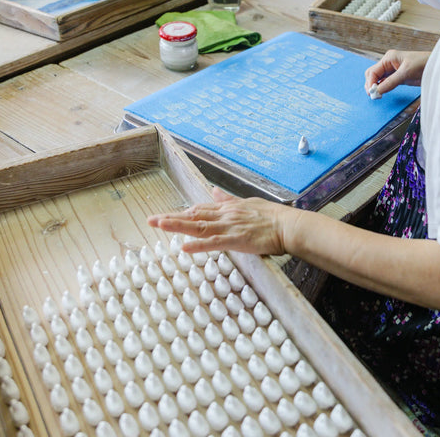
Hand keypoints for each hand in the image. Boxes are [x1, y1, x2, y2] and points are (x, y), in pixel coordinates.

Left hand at [147, 187, 295, 254]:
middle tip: (151, 220)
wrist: (288, 225)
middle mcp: (225, 216)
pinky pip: (215, 243)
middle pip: (194, 216)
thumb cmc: (272, 217)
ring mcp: (230, 227)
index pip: (199, 210)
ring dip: (179, 226)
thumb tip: (214, 190)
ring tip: (160, 225)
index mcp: (228, 209)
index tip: (163, 215)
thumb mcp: (247, 203)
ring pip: (199, 227)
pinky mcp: (237, 240)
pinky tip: (185, 247)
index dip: (180, 213)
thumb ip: (228, 199)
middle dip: (172, 218)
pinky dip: (199, 245)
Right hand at [364, 50, 429, 95]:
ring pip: (378, 79)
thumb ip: (390, 82)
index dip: (370, 83)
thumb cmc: (423, 64)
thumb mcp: (406, 73)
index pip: (373, 71)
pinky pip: (385, 83)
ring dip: (376, 87)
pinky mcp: (398, 77)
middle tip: (373, 96)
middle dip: (371, 85)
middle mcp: (389, 63)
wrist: (437, 66)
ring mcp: (393, 70)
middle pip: (373, 75)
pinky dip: (382, 88)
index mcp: (389, 58)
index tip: (372, 93)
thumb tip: (377, 91)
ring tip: (377, 96)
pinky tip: (382, 93)